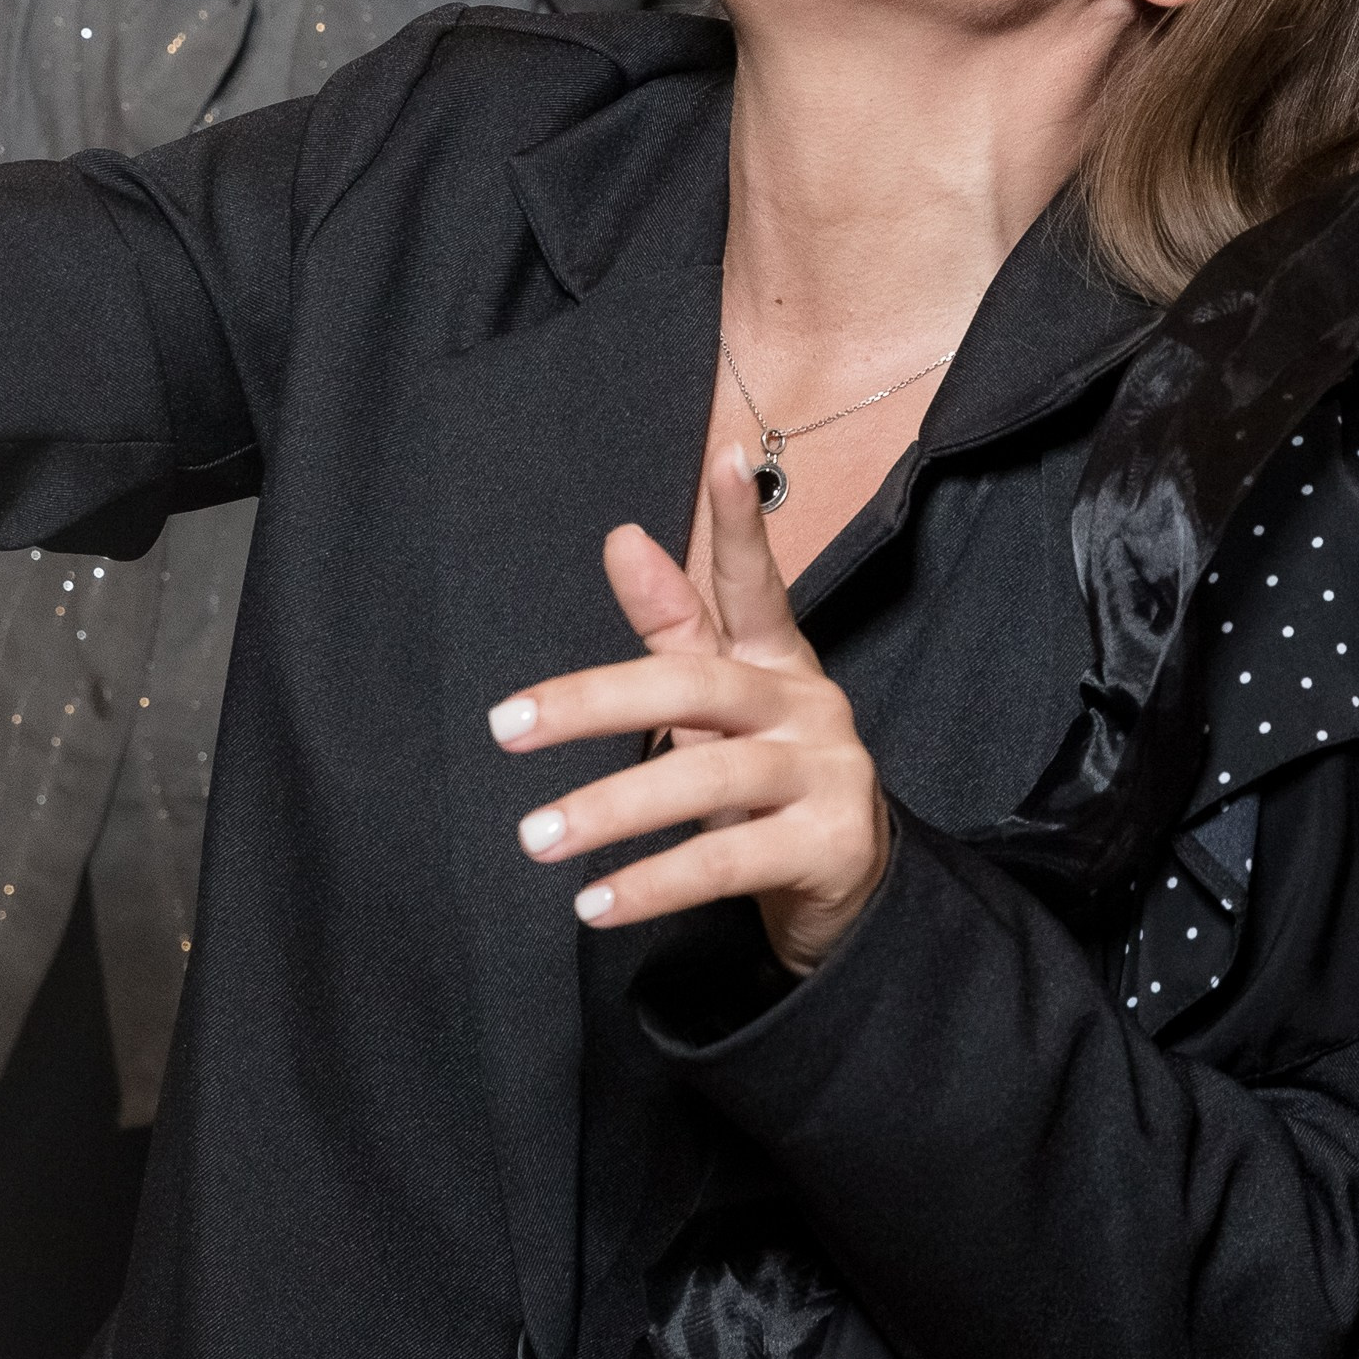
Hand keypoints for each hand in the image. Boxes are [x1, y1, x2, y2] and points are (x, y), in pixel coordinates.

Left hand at [489, 445, 889, 975]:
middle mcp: (808, 707)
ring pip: (707, 780)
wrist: (851, 886)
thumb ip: (674, 628)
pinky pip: (727, 863)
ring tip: (536, 835)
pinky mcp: (829, 847)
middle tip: (507, 725)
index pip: (758, 585)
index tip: (726, 459)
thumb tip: (623, 539)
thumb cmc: (768, 779)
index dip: (742, 526)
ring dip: (612, 808)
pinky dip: (654, 883)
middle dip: (597, 702)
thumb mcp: (722, 704)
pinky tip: (596, 899)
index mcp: (779, 661)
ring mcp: (826, 776)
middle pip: (698, 685)